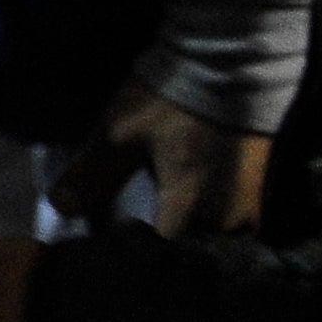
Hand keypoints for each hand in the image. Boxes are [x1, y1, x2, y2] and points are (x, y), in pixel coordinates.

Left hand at [47, 73, 272, 236]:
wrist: (229, 66)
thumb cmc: (170, 101)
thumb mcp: (120, 134)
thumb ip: (91, 175)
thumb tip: (61, 210)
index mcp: (189, 207)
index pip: (160, 255)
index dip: (135, 254)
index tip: (116, 246)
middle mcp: (226, 219)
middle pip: (190, 254)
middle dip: (165, 251)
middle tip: (139, 234)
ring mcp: (249, 211)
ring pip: (215, 244)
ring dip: (191, 239)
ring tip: (166, 223)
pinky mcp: (259, 198)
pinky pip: (235, 229)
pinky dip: (212, 226)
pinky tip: (193, 210)